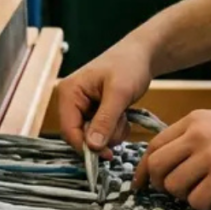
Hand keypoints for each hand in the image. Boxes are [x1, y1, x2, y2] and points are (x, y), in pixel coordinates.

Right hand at [56, 39, 153, 155]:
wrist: (142, 55)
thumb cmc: (129, 65)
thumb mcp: (119, 93)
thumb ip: (105, 120)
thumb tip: (93, 146)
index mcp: (69, 93)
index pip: (68, 130)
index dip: (85, 146)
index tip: (107, 155)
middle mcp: (71, 101)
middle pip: (80, 135)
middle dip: (103, 136)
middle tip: (122, 124)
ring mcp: (82, 107)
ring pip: (93, 137)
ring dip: (112, 132)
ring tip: (124, 114)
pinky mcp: (93, 112)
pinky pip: (101, 132)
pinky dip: (115, 129)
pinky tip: (123, 115)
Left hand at [133, 109, 210, 209]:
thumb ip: (195, 137)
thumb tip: (173, 164)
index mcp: (194, 120)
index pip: (154, 146)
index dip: (143, 169)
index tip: (141, 184)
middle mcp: (197, 135)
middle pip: (156, 167)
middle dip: (160, 186)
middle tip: (175, 194)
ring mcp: (210, 155)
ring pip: (174, 186)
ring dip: (185, 197)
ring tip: (206, 194)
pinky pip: (197, 201)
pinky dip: (205, 206)